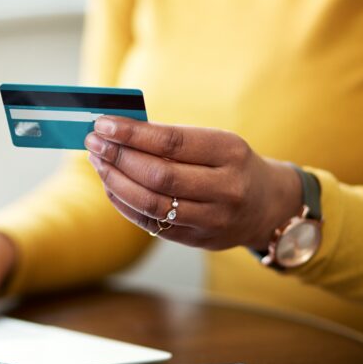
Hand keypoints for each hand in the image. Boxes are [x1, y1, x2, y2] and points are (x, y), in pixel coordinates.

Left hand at [84, 116, 302, 250]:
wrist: (268, 206)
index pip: (172, 142)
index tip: (103, 123)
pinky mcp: (199, 240)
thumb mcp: (216, 141)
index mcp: (230, 152)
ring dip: (116, 182)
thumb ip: (173, 138)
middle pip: (159, 175)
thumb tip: (118, 131)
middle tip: (94, 143)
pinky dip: (124, 203)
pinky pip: (151, 223)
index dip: (132, 134)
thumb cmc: (232, 164)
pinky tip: (111, 186)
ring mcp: (213, 219)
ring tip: (99, 162)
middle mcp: (225, 188)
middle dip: (119, 157)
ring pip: (152, 204)